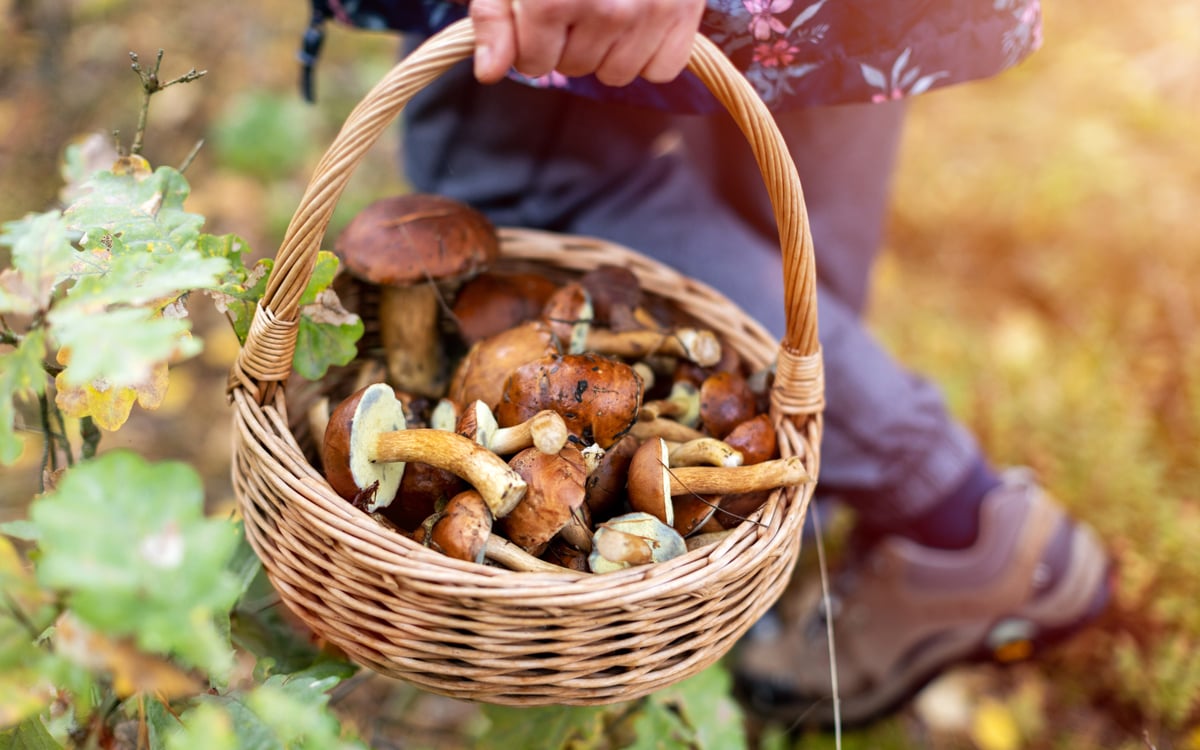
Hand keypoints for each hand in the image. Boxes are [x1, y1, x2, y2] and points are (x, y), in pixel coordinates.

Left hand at [469, 0, 705, 86]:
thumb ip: (495, 15)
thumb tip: (490, 70)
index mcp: (555, 0)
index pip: (534, 64)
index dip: (530, 42)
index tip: (539, 14)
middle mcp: (606, 11)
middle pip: (574, 69)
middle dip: (568, 42)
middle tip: (577, 0)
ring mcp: (649, 14)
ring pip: (616, 75)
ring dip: (607, 51)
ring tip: (608, 8)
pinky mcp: (684, 13)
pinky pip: (662, 69)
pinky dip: (649, 53)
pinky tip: (639, 22)